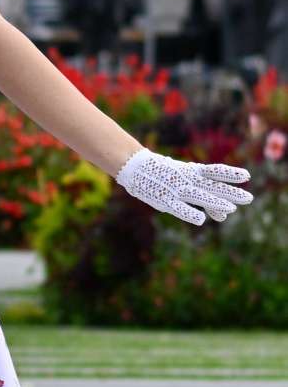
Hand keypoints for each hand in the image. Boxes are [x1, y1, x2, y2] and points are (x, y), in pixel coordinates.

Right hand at [114, 146, 252, 225]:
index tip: (247, 176)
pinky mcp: (165, 200)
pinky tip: (201, 219)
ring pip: (199, 196)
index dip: (231, 173)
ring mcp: (177, 189)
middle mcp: (188, 179)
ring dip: (215, 202)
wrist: (136, 166)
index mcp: (193, 171)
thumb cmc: (165, 174)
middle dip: (231, 192)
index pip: (216, 171)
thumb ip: (205, 198)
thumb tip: (225, 215)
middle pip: (213, 186)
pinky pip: (180, 208)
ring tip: (230, 209)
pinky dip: (190, 213)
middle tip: (249, 198)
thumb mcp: (186, 181)